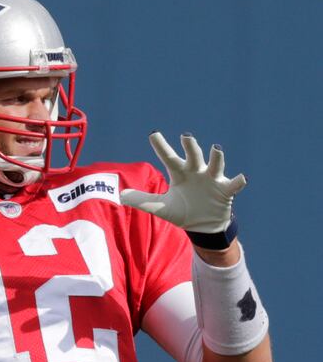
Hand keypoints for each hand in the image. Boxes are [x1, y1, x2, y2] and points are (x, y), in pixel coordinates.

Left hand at [120, 132, 245, 233]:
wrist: (203, 227)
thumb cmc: (183, 211)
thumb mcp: (160, 208)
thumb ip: (142, 200)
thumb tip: (121, 196)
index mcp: (180, 174)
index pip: (168, 157)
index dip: (161, 146)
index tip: (153, 134)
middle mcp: (196, 172)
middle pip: (193, 156)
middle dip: (190, 146)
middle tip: (186, 136)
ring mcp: (212, 180)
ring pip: (215, 164)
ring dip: (216, 157)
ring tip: (215, 149)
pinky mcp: (225, 191)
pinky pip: (233, 184)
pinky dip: (237, 181)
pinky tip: (241, 177)